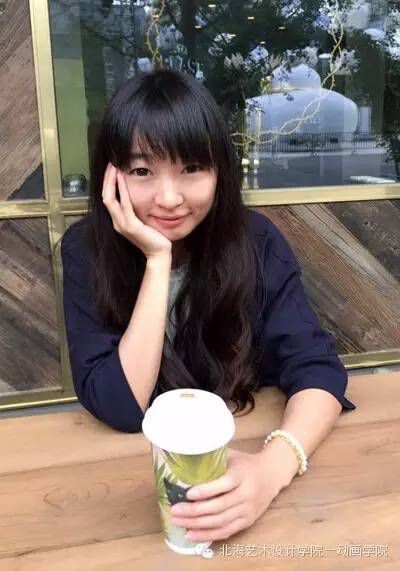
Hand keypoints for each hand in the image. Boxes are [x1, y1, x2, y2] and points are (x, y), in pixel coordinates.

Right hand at [102, 162, 171, 258]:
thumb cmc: (154, 237)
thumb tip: (138, 196)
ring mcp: (122, 225)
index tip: (112, 169)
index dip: (108, 183)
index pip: (108, 199)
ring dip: (111, 182)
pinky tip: (122, 179)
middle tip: (110, 163)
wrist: (159, 253)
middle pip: (105, 197)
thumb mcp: (142, 221)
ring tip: (114, 167)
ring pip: (110, 199)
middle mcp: (117, 223)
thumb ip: (136, 210)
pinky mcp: (131, 226)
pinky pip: (124, 205)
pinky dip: (122, 191)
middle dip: (107, 179)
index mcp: (118, 221)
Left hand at [169, 448, 289, 541]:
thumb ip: (213, 458)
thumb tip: (185, 460)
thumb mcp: (232, 455)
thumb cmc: (246, 463)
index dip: (206, 490)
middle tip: (175, 510)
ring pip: (220, 521)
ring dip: (197, 524)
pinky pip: (226, 531)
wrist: (272, 474)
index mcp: (242, 474)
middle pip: (219, 506)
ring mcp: (248, 510)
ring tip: (179, 522)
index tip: (188, 493)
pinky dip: (208, 535)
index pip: (224, 484)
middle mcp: (247, 494)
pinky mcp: (248, 521)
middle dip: (194, 511)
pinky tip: (192, 534)